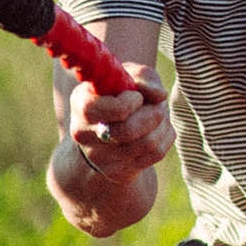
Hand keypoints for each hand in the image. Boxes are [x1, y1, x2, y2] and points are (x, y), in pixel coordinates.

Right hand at [70, 62, 172, 183]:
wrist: (111, 126)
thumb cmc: (120, 93)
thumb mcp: (129, 75)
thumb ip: (143, 76)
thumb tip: (159, 96)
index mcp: (81, 103)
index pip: (112, 110)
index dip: (132, 102)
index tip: (137, 96)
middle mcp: (83, 133)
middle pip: (128, 131)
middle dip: (153, 114)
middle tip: (158, 106)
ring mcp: (98, 156)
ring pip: (146, 144)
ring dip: (162, 125)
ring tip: (160, 115)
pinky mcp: (116, 171)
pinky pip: (154, 155)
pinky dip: (164, 138)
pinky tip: (158, 130)